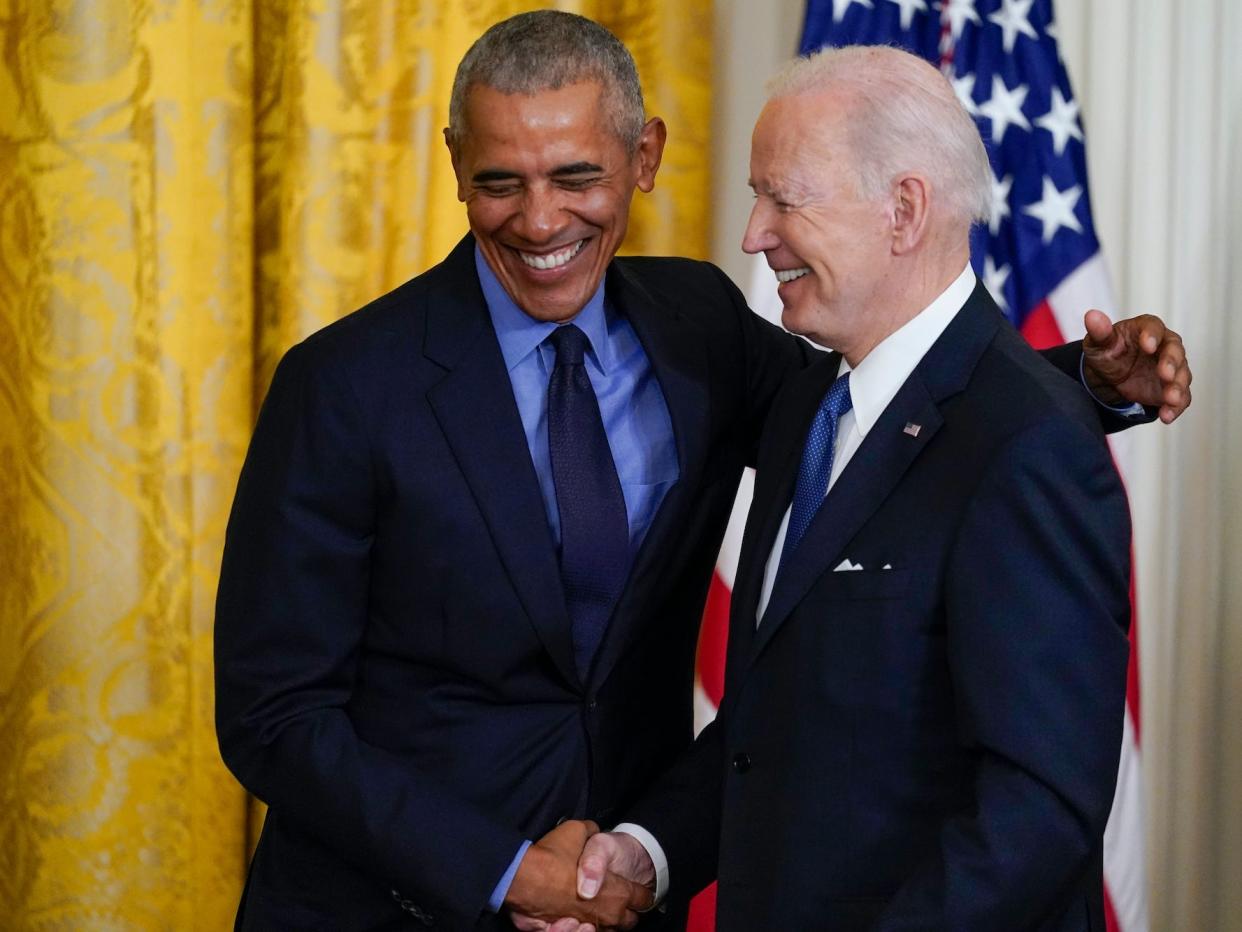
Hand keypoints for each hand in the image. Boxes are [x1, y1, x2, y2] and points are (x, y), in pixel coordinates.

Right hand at [505, 821, 651, 931]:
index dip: (642, 894)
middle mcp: (606, 916)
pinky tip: (572, 919)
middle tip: (615, 901)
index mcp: (617, 892)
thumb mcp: (579, 831)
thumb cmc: (554, 856)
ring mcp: (586, 928)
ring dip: (602, 923)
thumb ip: (593, 833)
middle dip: (625, 913)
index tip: (639, 891)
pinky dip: (578, 929)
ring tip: (592, 911)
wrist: (522, 877)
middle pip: (627, 922)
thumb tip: (595, 833)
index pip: (642, 900)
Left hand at [1081, 311, 1191, 422]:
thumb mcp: (1098, 343)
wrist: (1109, 376)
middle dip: (1172, 363)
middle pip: (1174, 351)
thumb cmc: (1106, 352)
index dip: (1152, 335)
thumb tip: (1091, 315)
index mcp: (1146, 329)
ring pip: (1182, 375)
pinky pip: (1179, 397)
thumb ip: (1099, 331)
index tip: (1147, 345)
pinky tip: (1166, 416)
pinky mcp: (1171, 388)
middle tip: (1165, 375)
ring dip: (1178, 388)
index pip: (1154, 327)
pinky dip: (1175, 407)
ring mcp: (1171, 367)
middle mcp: (1165, 346)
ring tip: (1170, 399)